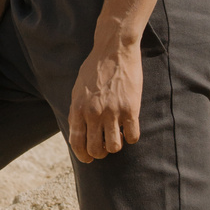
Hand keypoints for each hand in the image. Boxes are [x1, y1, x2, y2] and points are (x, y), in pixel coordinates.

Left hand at [68, 32, 142, 162]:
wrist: (114, 50)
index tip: (88, 159)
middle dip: (100, 153)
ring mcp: (112, 113)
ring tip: (117, 136)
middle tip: (105, 146)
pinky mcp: (131, 109)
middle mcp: (93, 114)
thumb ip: (77, 110)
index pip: (77, 143)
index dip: (82, 155)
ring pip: (114, 147)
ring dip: (116, 146)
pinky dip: (131, 137)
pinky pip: (132, 136)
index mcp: (78, 109)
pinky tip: (130, 128)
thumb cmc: (95, 68)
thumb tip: (78, 130)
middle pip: (95, 149)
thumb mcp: (77, 89)